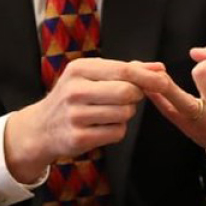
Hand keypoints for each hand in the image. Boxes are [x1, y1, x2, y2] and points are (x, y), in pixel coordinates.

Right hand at [4, 58, 159, 181]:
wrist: (42, 127)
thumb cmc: (74, 97)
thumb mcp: (92, 75)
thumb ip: (127, 70)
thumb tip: (159, 68)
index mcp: (79, 69)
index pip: (124, 70)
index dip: (148, 77)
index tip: (164, 80)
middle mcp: (74, 91)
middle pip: (127, 92)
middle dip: (135, 96)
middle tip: (127, 98)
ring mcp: (75, 115)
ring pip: (124, 114)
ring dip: (125, 114)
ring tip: (108, 112)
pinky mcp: (78, 138)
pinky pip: (117, 132)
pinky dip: (117, 130)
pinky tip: (101, 127)